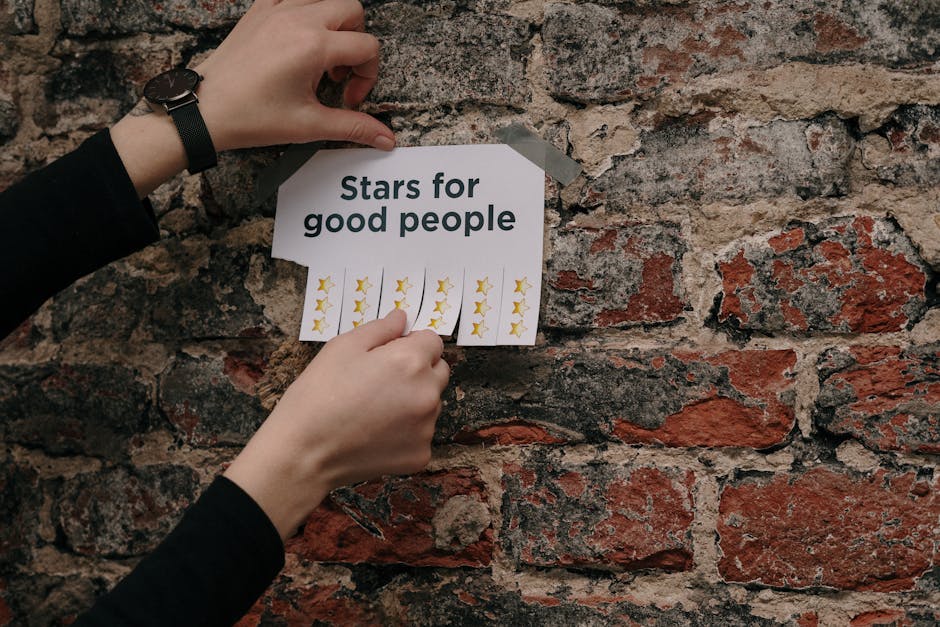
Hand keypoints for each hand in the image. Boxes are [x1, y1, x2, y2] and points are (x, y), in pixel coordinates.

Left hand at [111, 0, 393, 197]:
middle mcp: (297, 19)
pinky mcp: (259, 10)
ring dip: (333, 26)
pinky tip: (297, 41)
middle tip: (339, 74)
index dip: (367, 77)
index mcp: (313, 46)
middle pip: (353, 11)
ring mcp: (276, 9)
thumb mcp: (308, 125)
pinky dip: (304, 12)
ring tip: (319, 59)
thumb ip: (353, 127)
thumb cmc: (251, 117)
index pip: (367, 47)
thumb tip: (386, 138)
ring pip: (326, 0)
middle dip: (356, 42)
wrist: (205, 110)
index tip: (348, 98)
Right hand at [223, 310, 449, 539]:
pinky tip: (376, 433)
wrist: (304, 452)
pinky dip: (406, 432)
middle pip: (438, 372)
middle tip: (381, 380)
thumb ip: (380, 329)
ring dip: (414, 401)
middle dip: (419, 370)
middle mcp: (427, 393)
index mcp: (411, 361)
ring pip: (431, 404)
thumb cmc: (318, 394)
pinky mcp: (420, 455)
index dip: (411, 343)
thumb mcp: (342, 347)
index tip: (389, 354)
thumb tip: (402, 318)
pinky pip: (421, 434)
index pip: (433, 342)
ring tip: (374, 409)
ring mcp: (426, 427)